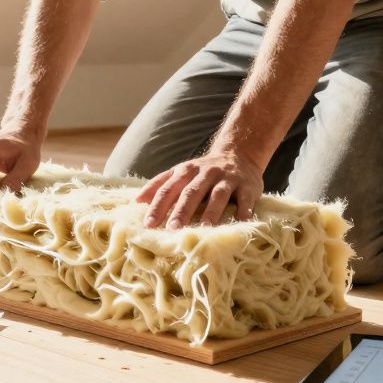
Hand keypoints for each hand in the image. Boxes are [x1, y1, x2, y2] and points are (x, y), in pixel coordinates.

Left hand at [136, 147, 263, 227]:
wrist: (238, 153)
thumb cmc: (203, 172)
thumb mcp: (181, 173)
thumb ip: (160, 185)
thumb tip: (135, 202)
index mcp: (185, 171)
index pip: (167, 189)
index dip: (157, 206)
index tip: (147, 224)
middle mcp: (204, 173)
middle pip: (190, 192)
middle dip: (181, 210)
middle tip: (172, 228)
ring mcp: (226, 178)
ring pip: (217, 195)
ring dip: (210, 212)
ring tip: (204, 228)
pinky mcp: (247, 185)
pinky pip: (245, 198)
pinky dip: (244, 209)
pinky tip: (242, 221)